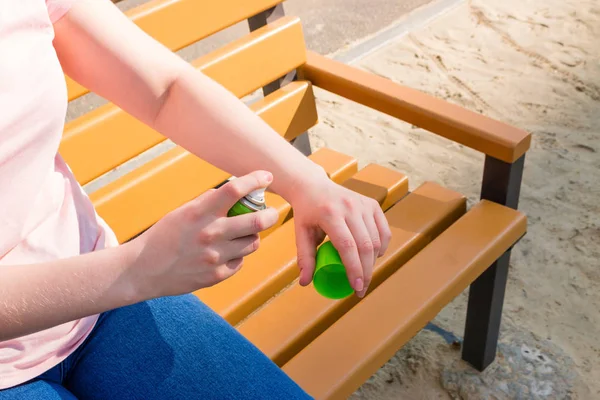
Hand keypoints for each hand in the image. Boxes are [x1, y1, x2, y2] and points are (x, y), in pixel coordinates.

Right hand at [129, 171, 277, 298]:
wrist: (144, 269)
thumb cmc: (165, 236)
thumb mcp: (183, 212)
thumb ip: (209, 202)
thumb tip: (236, 191)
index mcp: (200, 212)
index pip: (235, 190)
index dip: (255, 180)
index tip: (267, 176)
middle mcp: (210, 234)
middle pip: (256, 221)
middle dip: (270, 215)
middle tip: (272, 212)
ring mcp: (215, 257)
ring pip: (252, 243)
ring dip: (253, 236)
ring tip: (244, 234)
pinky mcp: (217, 275)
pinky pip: (240, 261)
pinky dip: (238, 255)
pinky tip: (226, 252)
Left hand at [290, 177, 391, 297]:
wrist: (313, 186)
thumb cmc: (306, 213)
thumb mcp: (300, 233)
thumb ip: (304, 257)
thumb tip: (305, 283)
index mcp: (330, 214)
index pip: (347, 246)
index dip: (354, 269)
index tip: (356, 288)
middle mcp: (349, 207)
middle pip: (365, 245)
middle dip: (366, 272)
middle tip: (361, 289)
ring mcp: (363, 204)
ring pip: (377, 240)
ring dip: (373, 262)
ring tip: (364, 275)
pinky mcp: (372, 204)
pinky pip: (383, 230)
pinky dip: (382, 247)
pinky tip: (374, 257)